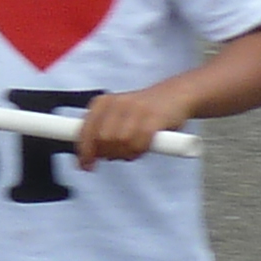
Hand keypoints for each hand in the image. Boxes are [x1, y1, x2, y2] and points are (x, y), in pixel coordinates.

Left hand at [77, 80, 196, 165]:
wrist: (176, 94)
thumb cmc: (144, 110)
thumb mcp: (118, 116)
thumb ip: (103, 132)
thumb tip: (92, 155)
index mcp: (103, 102)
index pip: (86, 130)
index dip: (84, 151)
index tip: (85, 166)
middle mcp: (116, 103)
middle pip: (102, 139)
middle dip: (107, 153)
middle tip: (115, 156)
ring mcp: (135, 109)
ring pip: (120, 142)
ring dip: (125, 153)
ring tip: (131, 151)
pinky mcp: (154, 117)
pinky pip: (140, 142)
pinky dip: (139, 150)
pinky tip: (141, 149)